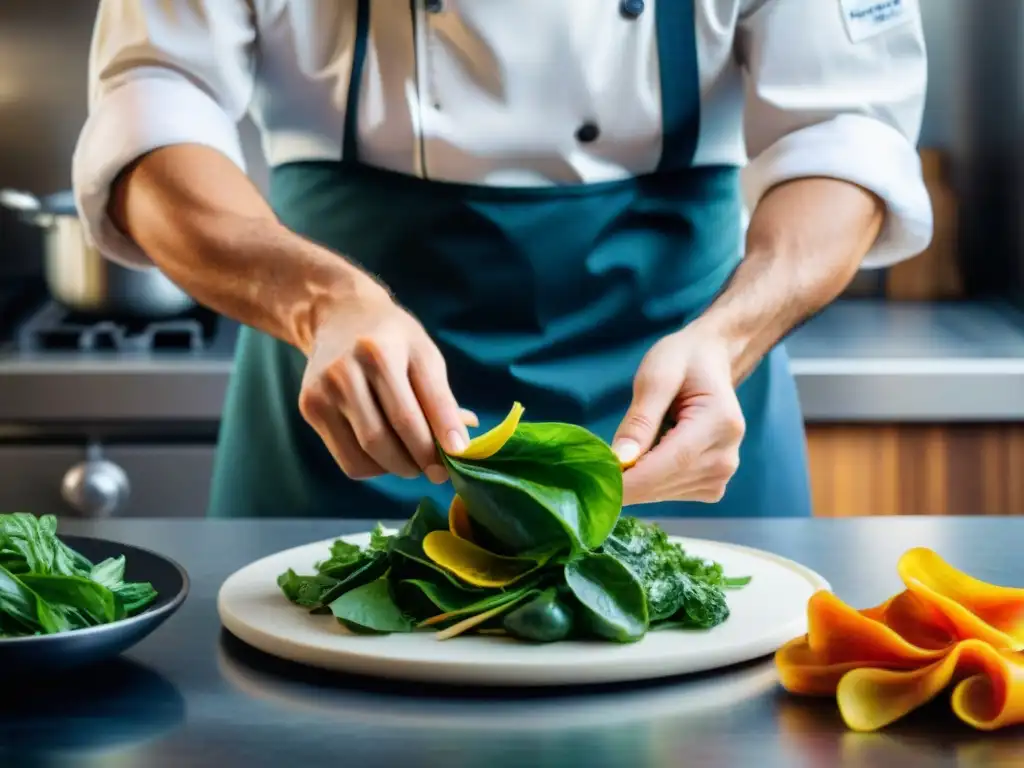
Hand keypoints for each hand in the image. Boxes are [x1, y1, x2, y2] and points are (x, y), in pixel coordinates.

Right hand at [298, 281, 474, 483]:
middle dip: (422, 459)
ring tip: (414, 462)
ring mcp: (325, 390)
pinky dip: (374, 467)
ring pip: (369, 453)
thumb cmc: (392, 339)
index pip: (418, 404)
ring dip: (399, 468)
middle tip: (439, 469)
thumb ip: (441, 398)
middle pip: (392, 433)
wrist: (338, 315)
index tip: (459, 456)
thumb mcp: (424, 354)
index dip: (442, 435)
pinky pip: (348, 459)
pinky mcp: (310, 408)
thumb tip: (459, 444)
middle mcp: (349, 369)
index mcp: (383, 350)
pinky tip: (386, 454)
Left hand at [612, 327, 745, 505]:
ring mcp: (722, 474)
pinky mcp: (713, 485)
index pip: (669, 464)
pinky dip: (651, 481)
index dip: (629, 480)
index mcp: (719, 424)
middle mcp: (726, 456)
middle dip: (626, 479)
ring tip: (636, 442)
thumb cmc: (683, 361)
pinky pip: (671, 494)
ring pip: (664, 493)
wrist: (711, 361)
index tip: (595, 479)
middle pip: (664, 483)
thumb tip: (621, 459)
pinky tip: (652, 452)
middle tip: (596, 463)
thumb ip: (640, 419)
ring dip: (638, 478)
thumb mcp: (656, 375)